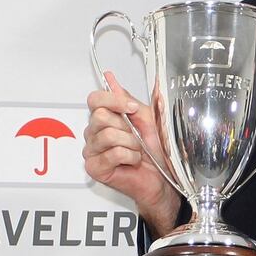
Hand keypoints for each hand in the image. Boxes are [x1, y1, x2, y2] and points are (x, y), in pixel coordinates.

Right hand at [84, 71, 180, 236]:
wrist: (163, 176)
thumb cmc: (155, 150)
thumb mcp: (147, 118)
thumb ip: (128, 99)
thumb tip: (110, 78)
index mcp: (106, 118)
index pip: (95, 99)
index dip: (113, 100)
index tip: (131, 108)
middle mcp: (95, 133)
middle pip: (100, 116)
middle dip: (126, 126)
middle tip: (135, 137)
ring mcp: (93, 151)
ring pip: (108, 135)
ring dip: (131, 143)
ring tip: (136, 150)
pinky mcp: (95, 168)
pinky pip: (113, 153)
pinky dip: (130, 156)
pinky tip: (132, 161)